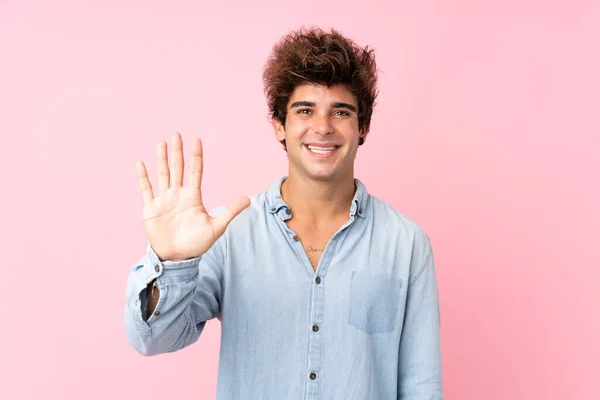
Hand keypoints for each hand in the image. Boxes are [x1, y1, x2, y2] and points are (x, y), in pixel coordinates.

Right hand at [136, 132, 249, 260]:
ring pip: (162, 174)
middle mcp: (178, 194)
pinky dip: (142, 177)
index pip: (195, 171)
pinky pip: (146, 189)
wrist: (177, 258)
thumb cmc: (196, 243)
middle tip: (177, 134)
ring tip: (162, 143)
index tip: (196, 139)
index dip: (196, 155)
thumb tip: (248, 200)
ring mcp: (164, 200)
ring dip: (162, 159)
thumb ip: (229, 212)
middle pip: (178, 168)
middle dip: (177, 151)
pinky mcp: (150, 208)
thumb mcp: (216, 227)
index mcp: (193, 197)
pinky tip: (140, 163)